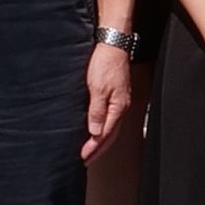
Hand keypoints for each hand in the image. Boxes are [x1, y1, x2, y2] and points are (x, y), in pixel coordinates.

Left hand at [82, 42, 135, 160]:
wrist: (112, 44)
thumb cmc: (106, 62)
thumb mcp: (97, 88)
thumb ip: (97, 111)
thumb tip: (95, 132)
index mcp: (118, 107)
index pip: (106, 134)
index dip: (94, 148)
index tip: (84, 158)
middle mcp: (121, 106)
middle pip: (111, 135)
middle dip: (99, 149)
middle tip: (86, 160)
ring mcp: (119, 101)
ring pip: (111, 127)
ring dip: (101, 141)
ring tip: (91, 150)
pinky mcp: (115, 95)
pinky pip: (110, 118)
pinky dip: (103, 128)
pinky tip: (96, 129)